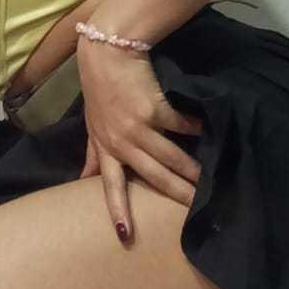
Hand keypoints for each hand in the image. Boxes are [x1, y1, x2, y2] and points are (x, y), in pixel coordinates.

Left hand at [75, 35, 203, 243]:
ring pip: (169, 157)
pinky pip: (180, 125)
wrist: (106, 53)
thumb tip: (81, 179)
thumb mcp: (92, 125)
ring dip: (190, 170)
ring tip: (207, 180)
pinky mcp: (154, 109)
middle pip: (152, 175)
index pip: (111, 185)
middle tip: (194, 208)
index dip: (119, 210)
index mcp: (106, 148)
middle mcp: (122, 142)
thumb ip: (91, 154)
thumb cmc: (100, 91)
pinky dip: (194, 127)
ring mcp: (138, 127)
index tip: (126, 235)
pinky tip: (206, 129)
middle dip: (175, 193)